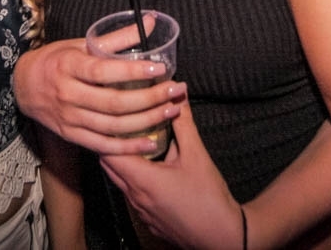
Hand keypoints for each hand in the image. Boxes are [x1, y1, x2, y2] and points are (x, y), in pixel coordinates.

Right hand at [13, 40, 184, 155]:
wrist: (22, 86)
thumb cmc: (56, 60)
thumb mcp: (80, 44)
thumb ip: (117, 37)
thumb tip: (150, 20)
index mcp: (68, 66)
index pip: (104, 71)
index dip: (133, 70)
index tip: (160, 67)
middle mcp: (68, 94)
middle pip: (114, 102)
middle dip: (149, 98)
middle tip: (174, 91)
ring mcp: (69, 118)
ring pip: (112, 125)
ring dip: (146, 121)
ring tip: (170, 111)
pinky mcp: (72, 136)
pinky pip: (103, 145)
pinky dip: (128, 147)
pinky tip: (150, 141)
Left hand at [101, 100, 243, 249]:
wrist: (222, 237)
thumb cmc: (209, 198)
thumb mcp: (197, 155)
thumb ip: (183, 123)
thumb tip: (177, 94)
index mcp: (142, 180)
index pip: (107, 152)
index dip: (108, 132)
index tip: (112, 115)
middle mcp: (134, 197)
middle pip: (108, 167)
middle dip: (111, 144)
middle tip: (119, 123)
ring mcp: (139, 211)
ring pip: (119, 181)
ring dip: (122, 162)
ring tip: (132, 142)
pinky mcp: (147, 220)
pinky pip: (131, 195)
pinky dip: (132, 179)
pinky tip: (149, 169)